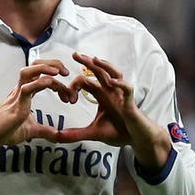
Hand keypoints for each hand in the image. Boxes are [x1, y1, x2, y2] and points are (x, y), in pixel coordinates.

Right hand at [0, 59, 75, 155]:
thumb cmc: (5, 131)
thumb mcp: (31, 130)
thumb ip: (45, 130)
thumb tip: (58, 135)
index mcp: (25, 92)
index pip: (42, 75)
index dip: (57, 79)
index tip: (69, 91)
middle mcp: (21, 89)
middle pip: (35, 65)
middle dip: (53, 63)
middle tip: (66, 72)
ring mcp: (17, 95)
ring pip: (29, 71)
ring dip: (46, 68)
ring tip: (59, 72)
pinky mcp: (15, 104)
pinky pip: (26, 88)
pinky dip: (39, 83)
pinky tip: (50, 83)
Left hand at [56, 52, 170, 170]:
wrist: (137, 139)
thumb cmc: (119, 132)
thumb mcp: (94, 133)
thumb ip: (76, 134)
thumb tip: (57, 137)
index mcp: (102, 96)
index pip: (86, 82)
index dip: (74, 85)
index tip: (67, 98)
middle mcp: (111, 92)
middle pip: (99, 72)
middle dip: (88, 62)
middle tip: (74, 54)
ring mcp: (121, 96)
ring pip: (115, 74)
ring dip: (105, 66)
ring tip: (95, 60)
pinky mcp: (130, 103)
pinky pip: (127, 89)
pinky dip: (120, 84)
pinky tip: (112, 81)